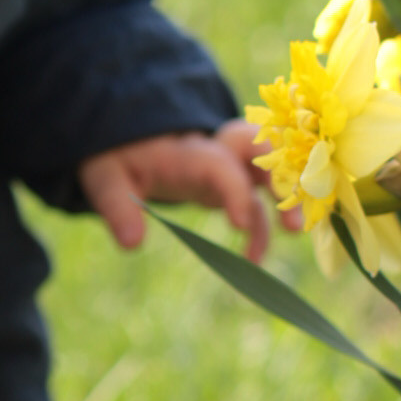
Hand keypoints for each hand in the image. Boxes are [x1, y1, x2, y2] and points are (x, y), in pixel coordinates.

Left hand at [78, 121, 286, 265]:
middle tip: (293, 221)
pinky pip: (258, 200)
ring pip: (271, 171)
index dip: (234, 191)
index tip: (241, 225)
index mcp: (188, 152)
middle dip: (283, 179)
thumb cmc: (120, 157)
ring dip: (288, 198)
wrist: (129, 138)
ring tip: (295, 233)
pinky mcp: (232, 181)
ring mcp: (229, 164)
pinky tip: (252, 262)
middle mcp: (216, 152)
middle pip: (262, 151)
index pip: (220, 165)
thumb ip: (116, 206)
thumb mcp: (105, 177)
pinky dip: (263, 226)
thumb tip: (131, 244)